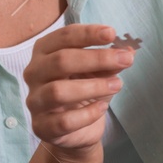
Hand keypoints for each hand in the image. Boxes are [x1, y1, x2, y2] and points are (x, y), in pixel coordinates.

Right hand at [23, 24, 131, 162]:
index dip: (88, 33)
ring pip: (58, 91)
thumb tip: (127, 50)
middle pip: (61, 61)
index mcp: (45, 51)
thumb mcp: (100, 71)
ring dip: (93, 87)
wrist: (77, 128)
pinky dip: (87, 114)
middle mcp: (34, 73)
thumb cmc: (85, 90)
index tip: (112, 34)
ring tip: (117, 85)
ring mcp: (35, 101)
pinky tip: (102, 108)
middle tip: (125, 60)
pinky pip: (63, 121)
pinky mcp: (41, 126)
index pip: (64, 36)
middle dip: (97, 59)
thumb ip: (111, 60)